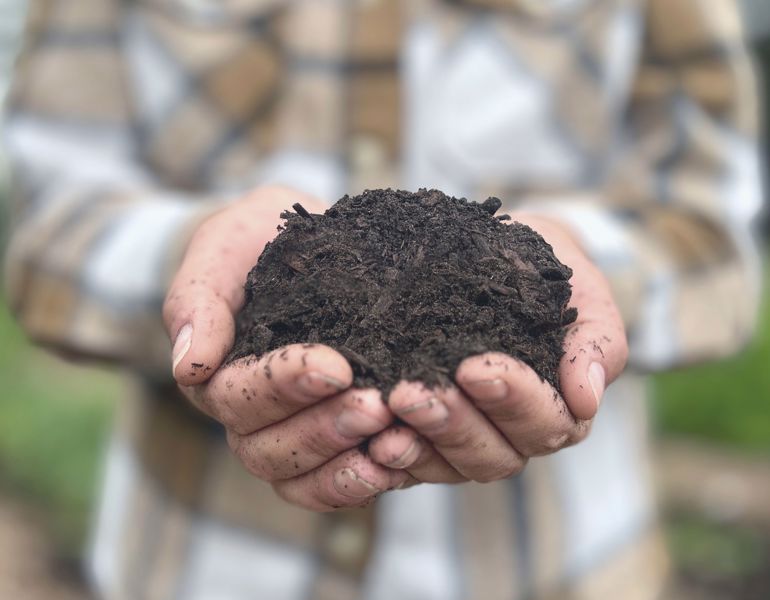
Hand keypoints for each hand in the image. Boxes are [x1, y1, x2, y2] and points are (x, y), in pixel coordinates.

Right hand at [163, 186, 408, 510]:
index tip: (336, 366)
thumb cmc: (257, 244)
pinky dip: (362, 481)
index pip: (238, 397)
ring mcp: (288, 435)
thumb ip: (199, 300)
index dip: (284, 387)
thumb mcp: (224, 249)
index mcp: (217, 375)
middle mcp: (249, 417)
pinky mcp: (330, 444)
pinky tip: (400, 461)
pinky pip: (332, 485)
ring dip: (345, 462)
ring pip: (299, 477)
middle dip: (322, 430)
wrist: (305, 248)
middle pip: (267, 450)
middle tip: (375, 406)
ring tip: (394, 438)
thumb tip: (188, 365)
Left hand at [367, 214, 628, 483]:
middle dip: (452, 424)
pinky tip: (363, 438)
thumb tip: (587, 397)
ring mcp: (466, 441)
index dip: (512, 400)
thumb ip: (596, 340)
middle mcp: (512, 435)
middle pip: (492, 454)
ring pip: (448, 464)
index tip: (475, 367)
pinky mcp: (425, 439)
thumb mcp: (580, 291)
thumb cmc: (546, 272)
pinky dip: (386, 457)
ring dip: (415, 442)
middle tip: (411, 394)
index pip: (544, 422)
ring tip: (381, 411)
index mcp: (557, 409)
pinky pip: (408, 463)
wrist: (497, 256)